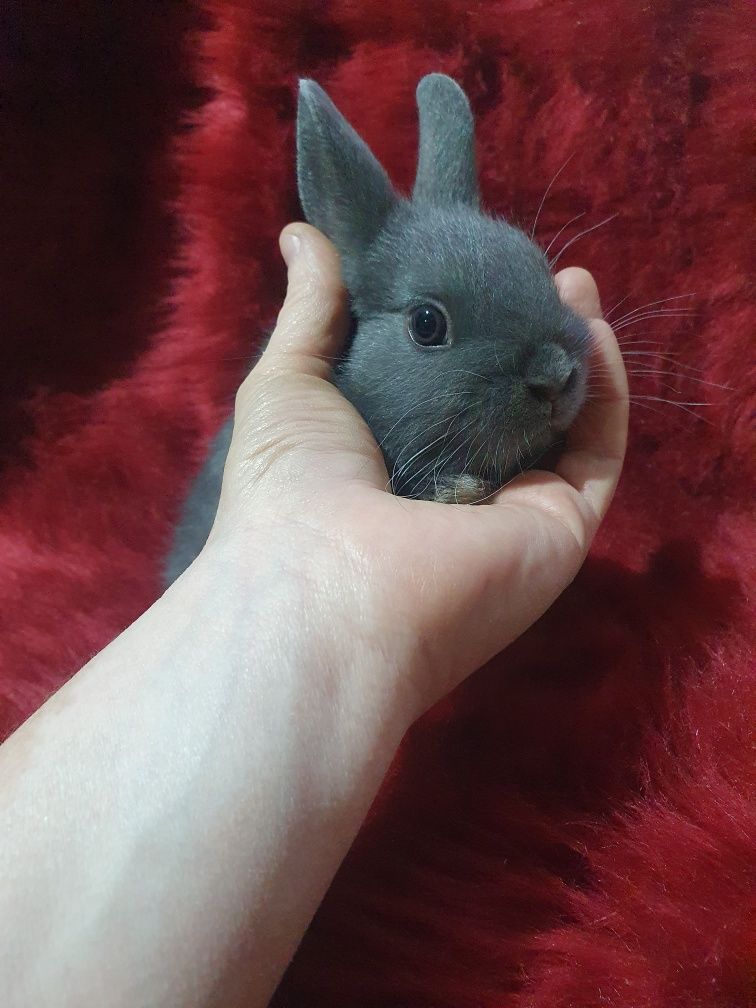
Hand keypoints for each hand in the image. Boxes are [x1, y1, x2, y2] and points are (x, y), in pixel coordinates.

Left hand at [210, 224, 627, 713]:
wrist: (326, 585)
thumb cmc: (292, 484)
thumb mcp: (289, 382)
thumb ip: (312, 309)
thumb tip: (300, 231)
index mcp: (395, 465)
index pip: (443, 392)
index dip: (464, 332)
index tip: (475, 270)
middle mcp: (457, 490)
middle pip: (508, 407)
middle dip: (527, 338)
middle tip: (538, 272)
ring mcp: (512, 514)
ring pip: (561, 427)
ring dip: (573, 355)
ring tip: (576, 286)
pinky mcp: (559, 529)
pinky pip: (596, 456)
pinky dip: (605, 395)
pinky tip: (592, 331)